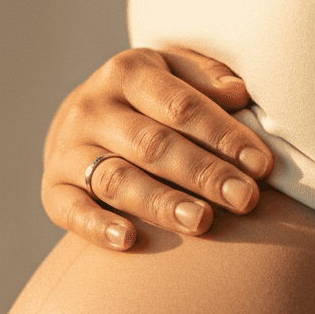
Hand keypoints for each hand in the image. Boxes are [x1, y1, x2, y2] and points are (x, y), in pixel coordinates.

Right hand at [41, 47, 273, 251]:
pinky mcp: (53, 190)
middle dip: (203, 174)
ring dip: (160, 203)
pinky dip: (98, 226)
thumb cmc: (146, 103)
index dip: (223, 136)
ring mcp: (68, 151)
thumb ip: (205, 80)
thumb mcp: (173, 75)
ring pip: (118, 179)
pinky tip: (128, 240)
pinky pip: (73, 211)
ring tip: (201, 222)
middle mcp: (92, 108)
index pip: (181, 106)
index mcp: (128, 72)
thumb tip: (239, 94)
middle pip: (153, 145)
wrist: (78, 124)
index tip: (261, 166)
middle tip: (244, 199)